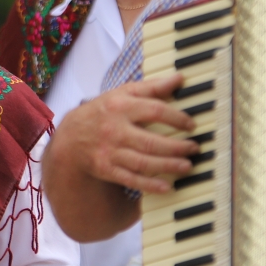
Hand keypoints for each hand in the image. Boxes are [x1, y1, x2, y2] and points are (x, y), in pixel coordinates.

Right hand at [53, 73, 199, 193]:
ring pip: (143, 163)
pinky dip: (149, 185)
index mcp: (120, 107)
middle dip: (176, 147)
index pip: (154, 111)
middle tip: (194, 148)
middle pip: (151, 142)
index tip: (191, 125)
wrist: (70, 138)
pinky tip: (167, 187)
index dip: (176, 118)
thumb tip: (178, 78)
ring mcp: (110, 152)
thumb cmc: (103, 113)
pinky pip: (131, 179)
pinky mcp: (106, 169)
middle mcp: (114, 130)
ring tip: (187, 166)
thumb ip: (151, 87)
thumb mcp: (122, 94)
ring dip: (168, 166)